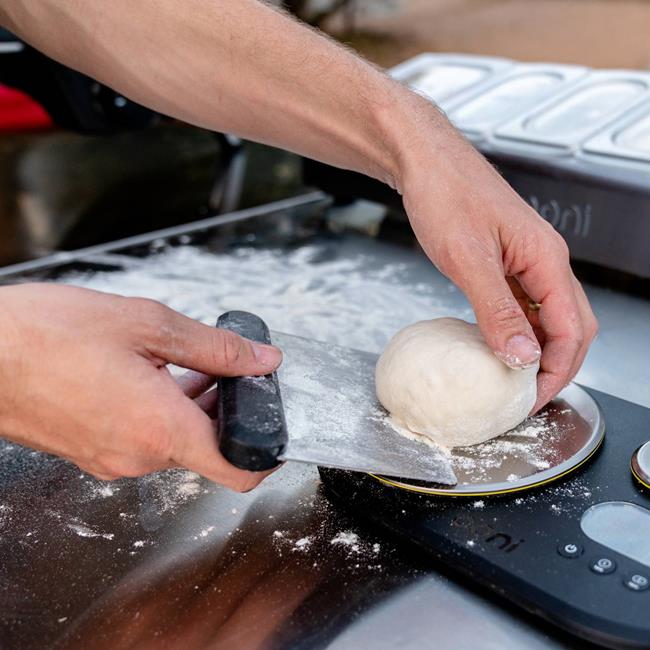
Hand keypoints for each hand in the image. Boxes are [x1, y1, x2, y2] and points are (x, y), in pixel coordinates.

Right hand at [0, 283, 282, 489]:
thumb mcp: (147, 325)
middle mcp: (138, 456)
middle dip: (227, 409)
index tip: (275, 424)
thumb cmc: (45, 335)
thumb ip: (216, 348)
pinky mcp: (94, 452)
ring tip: (187, 362)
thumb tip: (262, 360)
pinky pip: (146, 439)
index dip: (267, 450)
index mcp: (160, 429)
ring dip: (194, 407)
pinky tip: (154, 373)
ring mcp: (113, 459)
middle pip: (210, 448)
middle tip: (227, 367)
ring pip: (177, 441)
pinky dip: (163, 411)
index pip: (239, 469)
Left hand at [395, 105, 597, 410]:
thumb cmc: (445, 195)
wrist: (423, 162)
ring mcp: (526, 261)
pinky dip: (518, 331)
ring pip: (548, 317)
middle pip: (571, 325)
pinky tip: (500, 346)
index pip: (571, 327)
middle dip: (557, 366)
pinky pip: (524, 305)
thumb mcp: (468, 258)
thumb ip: (497, 308)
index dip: (557, 369)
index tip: (531, 398)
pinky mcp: (506, 262)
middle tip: (528, 398)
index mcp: (546, 259)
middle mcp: (545, 261)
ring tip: (515, 381)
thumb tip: (521, 355)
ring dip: (539, 351)